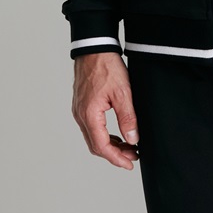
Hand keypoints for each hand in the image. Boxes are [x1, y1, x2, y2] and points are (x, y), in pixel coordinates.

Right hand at [72, 52, 139, 169]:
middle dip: (115, 154)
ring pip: (93, 137)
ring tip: (128, 146)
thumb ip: (128, 118)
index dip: (116, 158)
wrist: (94, 48)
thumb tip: (132, 140)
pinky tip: (117, 134)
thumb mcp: (123, 92)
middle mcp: (80, 115)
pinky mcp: (82, 105)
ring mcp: (79, 110)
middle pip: (96, 145)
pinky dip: (104, 134)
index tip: (130, 164)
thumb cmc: (106, 66)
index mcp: (89, 114)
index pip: (102, 146)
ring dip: (110, 145)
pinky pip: (91, 127)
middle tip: (133, 156)